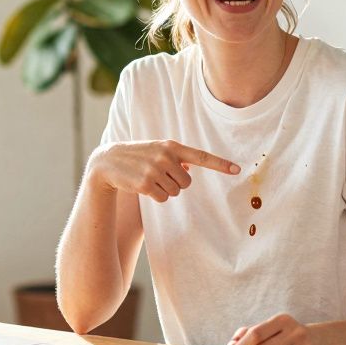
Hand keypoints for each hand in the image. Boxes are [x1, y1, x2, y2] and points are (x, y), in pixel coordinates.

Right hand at [89, 140, 239, 202]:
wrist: (108, 161)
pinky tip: (143, 186)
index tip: (237, 170)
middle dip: (175, 183)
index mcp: (172, 146)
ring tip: (148, 178)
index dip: (220, 164)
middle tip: (159, 175)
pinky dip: (155, 196)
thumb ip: (176, 157)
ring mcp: (155, 170)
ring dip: (164, 190)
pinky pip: (162, 198)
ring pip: (175, 192)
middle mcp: (166, 157)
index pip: (201, 156)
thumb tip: (190, 168)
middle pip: (187, 183)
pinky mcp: (145, 184)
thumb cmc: (138, 156)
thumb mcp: (157, 150)